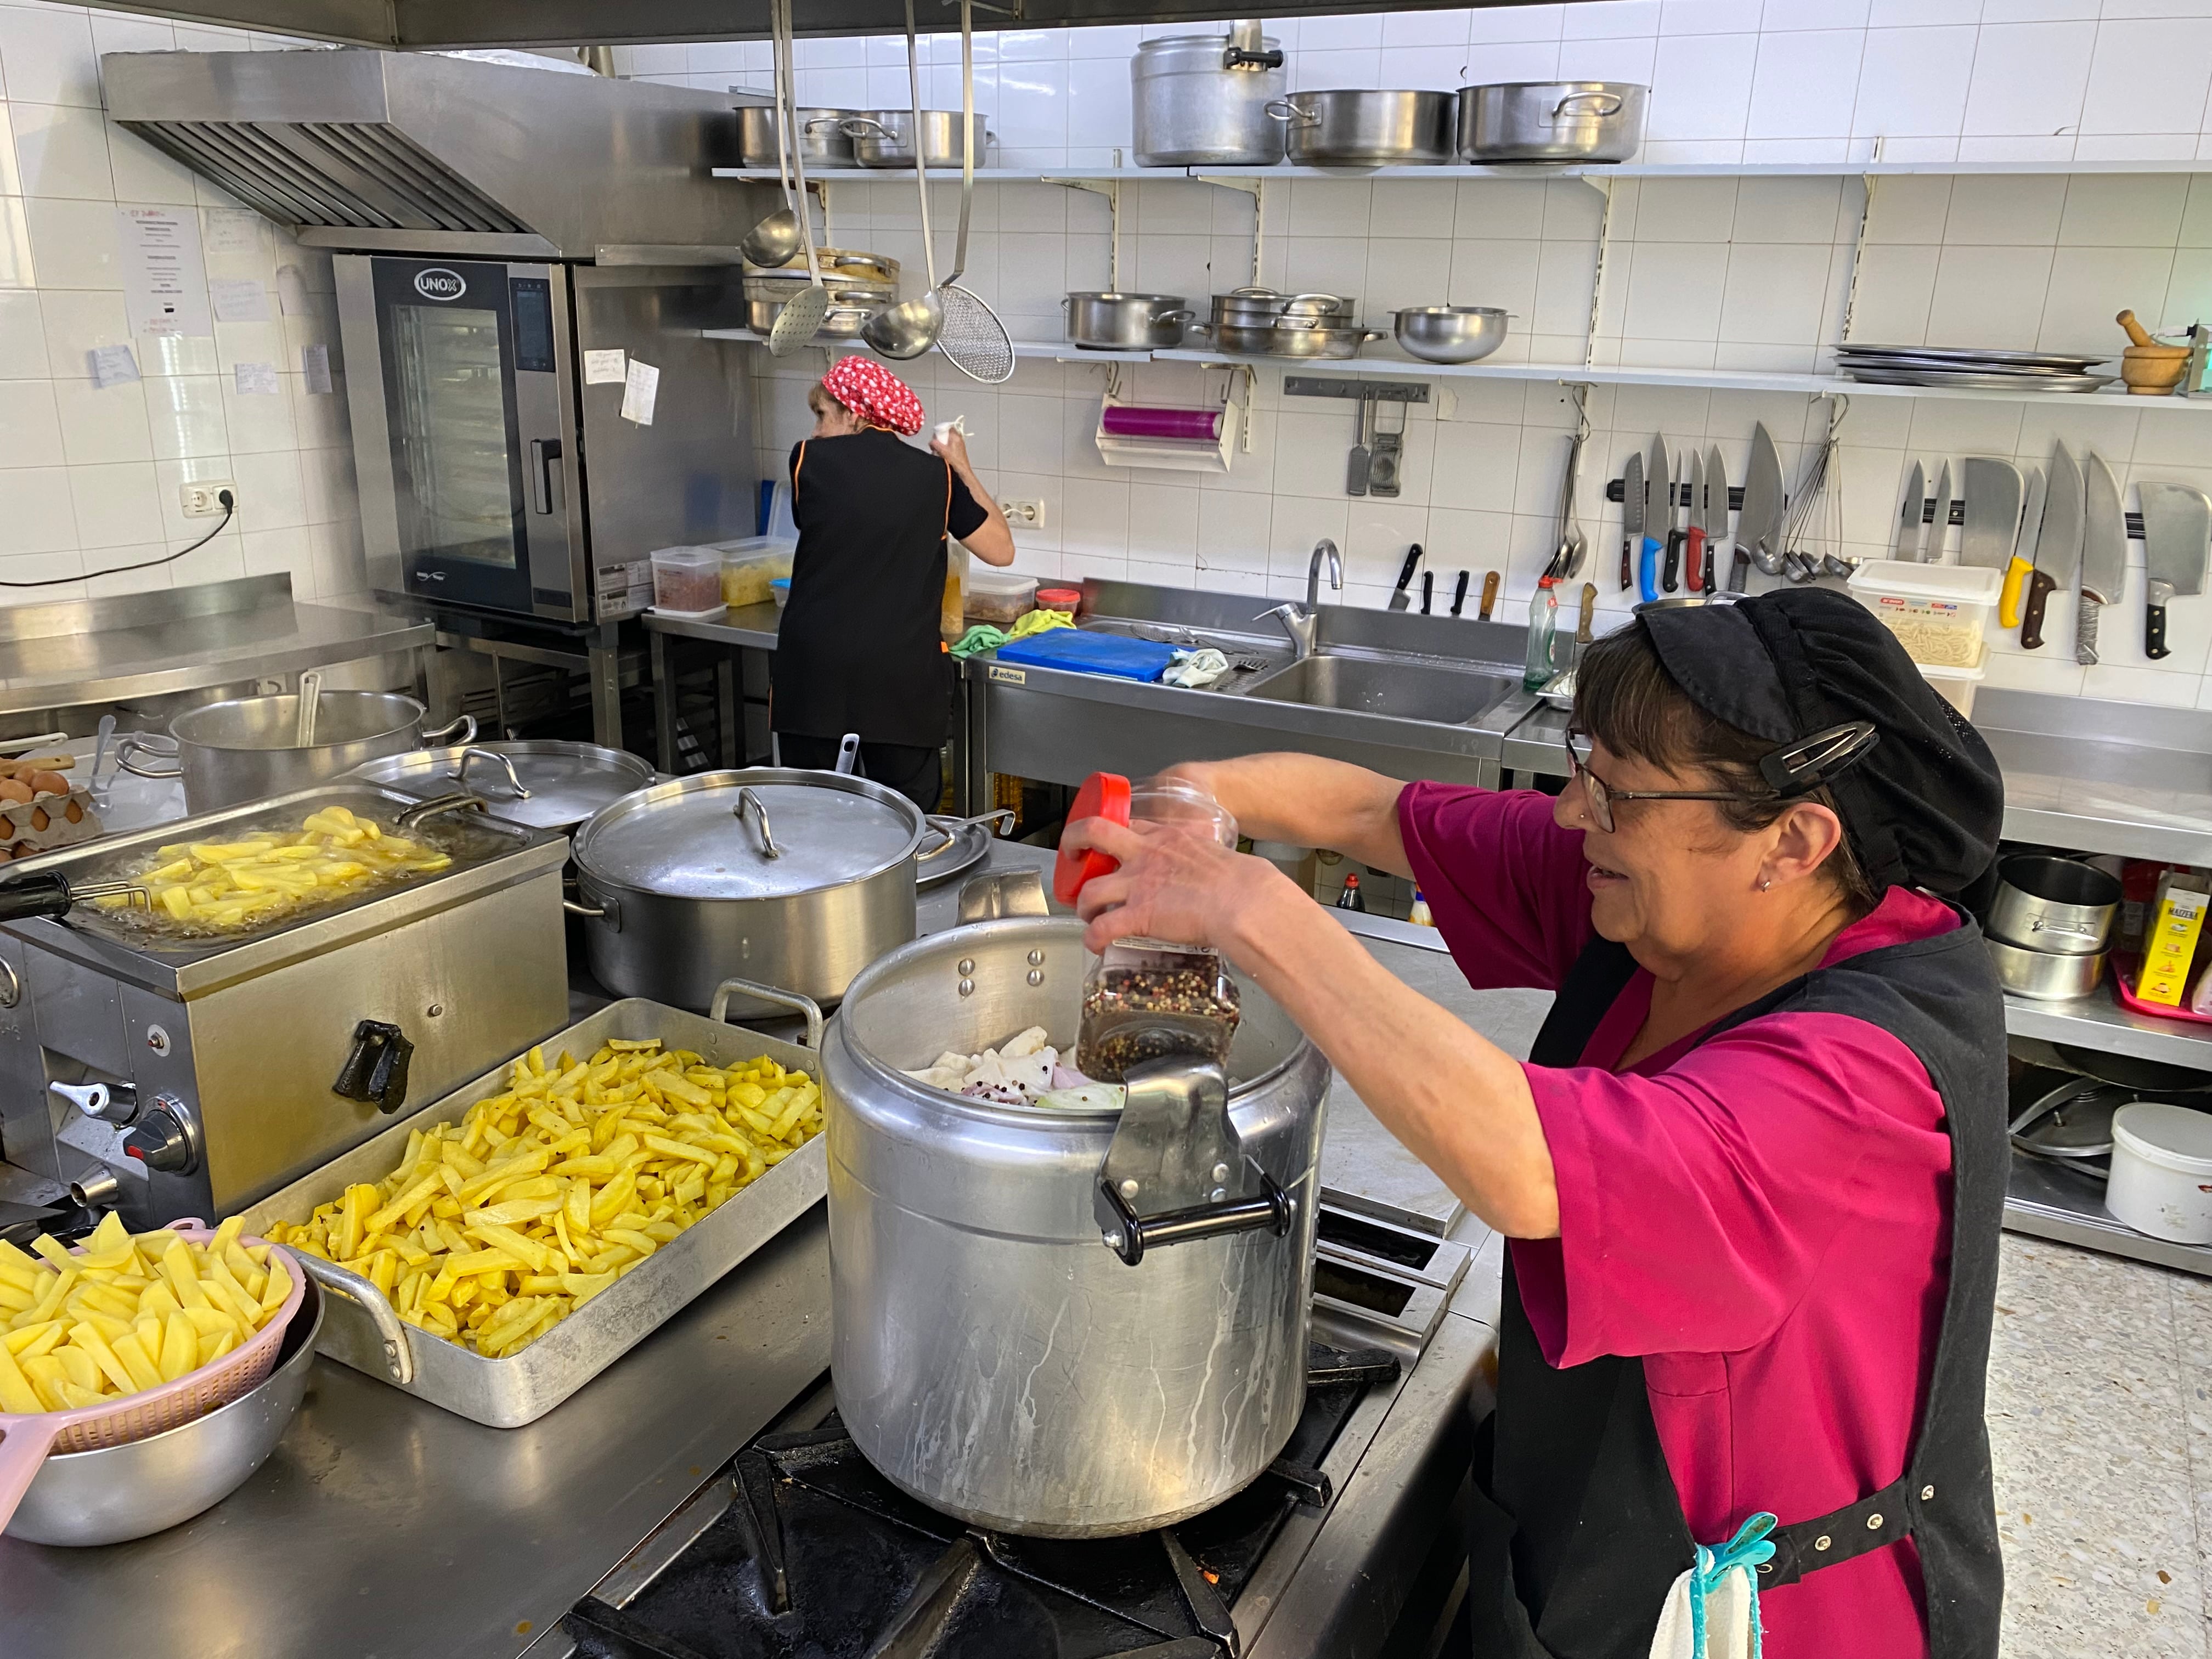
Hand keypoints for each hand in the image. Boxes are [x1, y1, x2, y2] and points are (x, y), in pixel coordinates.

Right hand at [930, 427, 972, 473]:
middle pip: (947, 433)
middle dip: (940, 438)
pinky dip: (946, 447)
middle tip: (937, 443)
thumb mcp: (942, 451)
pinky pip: (951, 444)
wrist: (963, 469)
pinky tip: (943, 454)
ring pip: (948, 439)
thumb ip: (935, 444)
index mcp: (956, 436)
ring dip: (943, 443)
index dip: (941, 429)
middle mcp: (959, 438)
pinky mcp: (959, 449)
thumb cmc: (956, 461)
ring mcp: (959, 444)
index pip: (948, 426)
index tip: (936, 435)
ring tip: (939, 450)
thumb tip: (931, 442)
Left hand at [1062, 814, 1289, 953]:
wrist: (1244, 901)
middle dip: (1072, 842)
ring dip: (1083, 906)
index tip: (1109, 844)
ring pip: (1089, 890)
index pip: (1130, 825)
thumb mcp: (1219, 856)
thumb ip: (1206, 861)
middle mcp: (1145, 854)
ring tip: (1087, 916)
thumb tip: (1223, 875)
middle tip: (1070, 855)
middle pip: (1092, 832)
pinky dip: (1092, 939)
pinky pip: (1101, 928)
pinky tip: (1095, 946)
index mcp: (1167, 838)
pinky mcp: (1138, 915)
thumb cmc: (1244, 882)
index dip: (1113, 834)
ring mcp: (1138, 884)